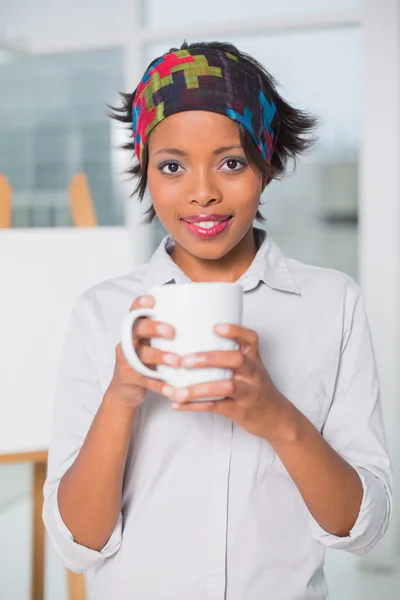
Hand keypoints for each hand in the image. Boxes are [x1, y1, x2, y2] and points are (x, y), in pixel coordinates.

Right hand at [107, 295, 179, 408]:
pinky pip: (146, 380)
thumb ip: (169, 335)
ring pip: (142, 355)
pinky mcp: (129, 378)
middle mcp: (129, 341)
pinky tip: (174, 389)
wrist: (125, 391)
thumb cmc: (147, 362)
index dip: (140, 304)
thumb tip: (206, 323)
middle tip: (172, 332)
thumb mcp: (154, 345)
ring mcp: (127, 360)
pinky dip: (161, 385)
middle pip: (137, 329)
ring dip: (160, 357)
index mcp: (136, 330)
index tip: (152, 300)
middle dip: (153, 328)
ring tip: (177, 361)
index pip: (135, 311)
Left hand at [162, 324, 293, 440]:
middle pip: (236, 360)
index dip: (235, 331)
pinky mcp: (240, 411)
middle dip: (209, 359)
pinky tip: (178, 404)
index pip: (250, 339)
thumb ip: (229, 355)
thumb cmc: (256, 387)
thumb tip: (191, 342)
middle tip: (185, 361)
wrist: (275, 417)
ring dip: (199, 389)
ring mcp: (248, 393)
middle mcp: (253, 373)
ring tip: (178, 392)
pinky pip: (217, 407)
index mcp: (253, 359)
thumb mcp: (250, 367)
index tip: (215, 327)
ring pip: (227, 387)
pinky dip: (195, 406)